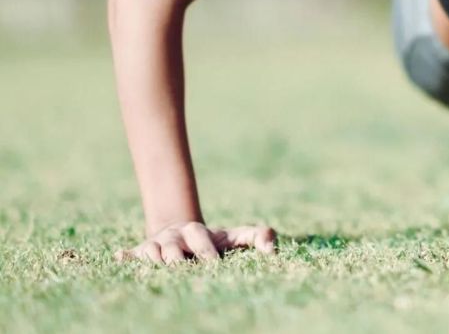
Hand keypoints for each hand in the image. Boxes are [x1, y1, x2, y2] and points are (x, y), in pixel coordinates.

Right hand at [113, 221, 276, 264]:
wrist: (182, 233)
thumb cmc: (214, 241)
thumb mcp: (236, 237)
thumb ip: (259, 236)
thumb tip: (272, 251)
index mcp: (197, 231)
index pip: (201, 239)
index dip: (206, 251)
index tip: (212, 265)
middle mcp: (174, 236)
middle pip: (173, 247)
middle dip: (178, 259)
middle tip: (184, 272)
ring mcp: (156, 245)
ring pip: (151, 253)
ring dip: (154, 261)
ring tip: (160, 271)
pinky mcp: (140, 254)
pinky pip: (131, 255)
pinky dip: (126, 257)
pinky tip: (120, 258)